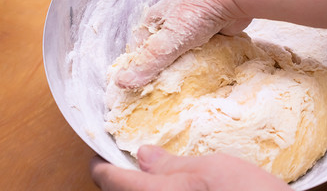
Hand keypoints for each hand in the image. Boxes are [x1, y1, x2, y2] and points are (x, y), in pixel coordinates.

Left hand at [90, 145, 292, 190]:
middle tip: (128, 155)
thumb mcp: (211, 169)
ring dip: (137, 183)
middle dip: (120, 174)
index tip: (102, 151)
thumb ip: (172, 164)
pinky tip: (170, 182)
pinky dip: (155, 190)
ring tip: (148, 166)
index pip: (109, 180)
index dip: (101, 163)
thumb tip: (144, 155)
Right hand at [114, 0, 251, 88]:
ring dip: (180, 69)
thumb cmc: (196, 12)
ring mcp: (188, 31)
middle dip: (160, 72)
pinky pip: (196, 55)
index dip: (138, 69)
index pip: (138, 51)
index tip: (141, 88)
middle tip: (162, 91)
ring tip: (180, 88)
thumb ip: (149, 61)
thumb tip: (122, 82)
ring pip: (178, 56)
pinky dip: (196, 65)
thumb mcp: (169, 39)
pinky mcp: (205, 36)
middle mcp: (169, 26)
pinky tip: (198, 77)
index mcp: (153, 22)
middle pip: (158, 54)